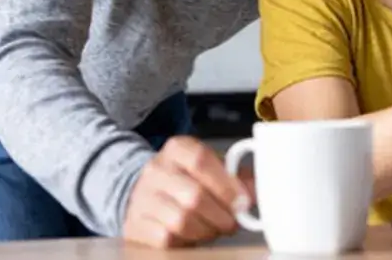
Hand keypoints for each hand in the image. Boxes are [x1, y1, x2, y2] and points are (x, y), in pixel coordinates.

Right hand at [122, 136, 250, 247]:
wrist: (144, 194)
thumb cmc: (186, 181)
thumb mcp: (210, 169)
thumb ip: (235, 178)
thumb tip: (254, 192)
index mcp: (177, 149)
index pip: (200, 160)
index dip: (226, 184)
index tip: (243, 201)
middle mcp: (156, 170)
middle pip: (194, 196)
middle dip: (221, 215)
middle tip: (232, 222)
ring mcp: (142, 198)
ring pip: (181, 220)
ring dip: (206, 230)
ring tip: (213, 228)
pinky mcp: (136, 224)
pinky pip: (167, 238)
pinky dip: (187, 241)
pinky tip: (192, 236)